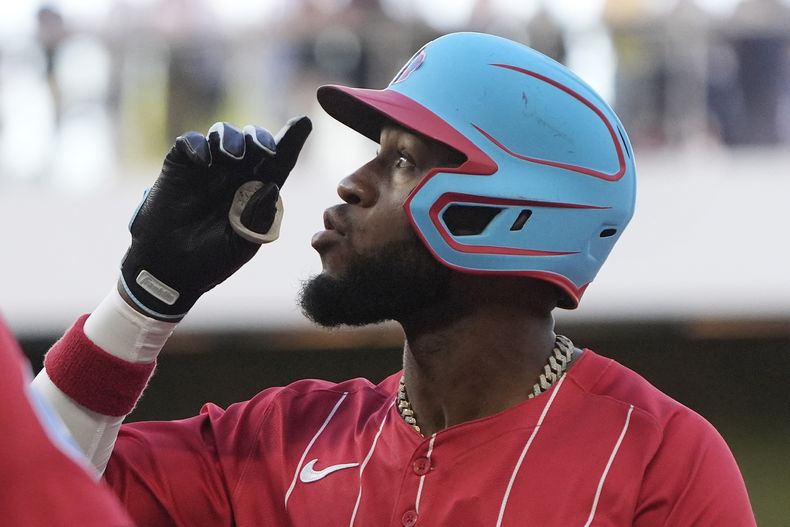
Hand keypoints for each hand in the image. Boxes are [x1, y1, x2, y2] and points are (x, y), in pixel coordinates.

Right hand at [119, 117, 311, 320]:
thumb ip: (259, 220)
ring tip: (231, 158)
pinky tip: (204, 160)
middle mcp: (235, 174)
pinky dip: (200, 144)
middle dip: (261, 138)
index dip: (292, 141)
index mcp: (257, 191)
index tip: (304, 122)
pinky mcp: (180, 165)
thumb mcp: (242, 246)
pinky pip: (192, 142)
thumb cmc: (210, 260)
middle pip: (254, 141)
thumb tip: (272, 186)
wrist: (169, 269)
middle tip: (264, 151)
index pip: (279, 162)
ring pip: (225, 134)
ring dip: (232, 139)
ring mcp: (208, 167)